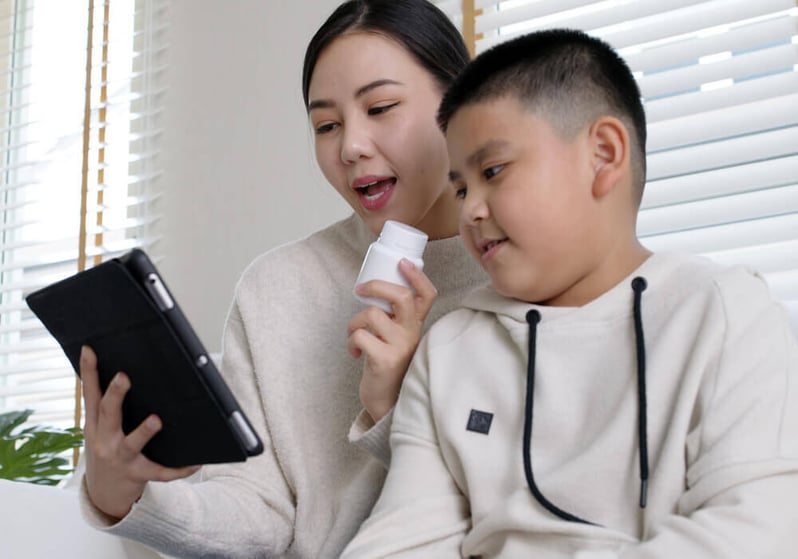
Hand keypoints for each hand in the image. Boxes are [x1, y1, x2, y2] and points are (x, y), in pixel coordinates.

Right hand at [80, 346, 199, 519]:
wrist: (104, 494)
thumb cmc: (107, 450)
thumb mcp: (97, 429)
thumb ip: (104, 406)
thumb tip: (117, 370)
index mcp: (95, 425)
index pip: (90, 394)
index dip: (88, 372)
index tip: (89, 350)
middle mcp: (104, 440)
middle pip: (108, 414)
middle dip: (115, 395)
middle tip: (124, 377)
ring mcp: (121, 458)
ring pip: (132, 443)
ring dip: (144, 432)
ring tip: (156, 420)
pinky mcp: (138, 474)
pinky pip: (160, 472)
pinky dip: (178, 469)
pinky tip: (195, 462)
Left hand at [348, 259, 436, 421]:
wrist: (388, 404)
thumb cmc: (389, 365)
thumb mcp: (399, 339)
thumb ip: (395, 319)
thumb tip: (372, 290)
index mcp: (416, 325)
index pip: (427, 295)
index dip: (416, 276)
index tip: (402, 262)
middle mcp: (412, 334)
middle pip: (402, 296)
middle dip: (376, 286)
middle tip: (360, 290)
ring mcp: (400, 347)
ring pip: (372, 314)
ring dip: (354, 321)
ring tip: (353, 334)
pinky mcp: (384, 360)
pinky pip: (360, 336)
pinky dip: (350, 341)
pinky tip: (354, 353)